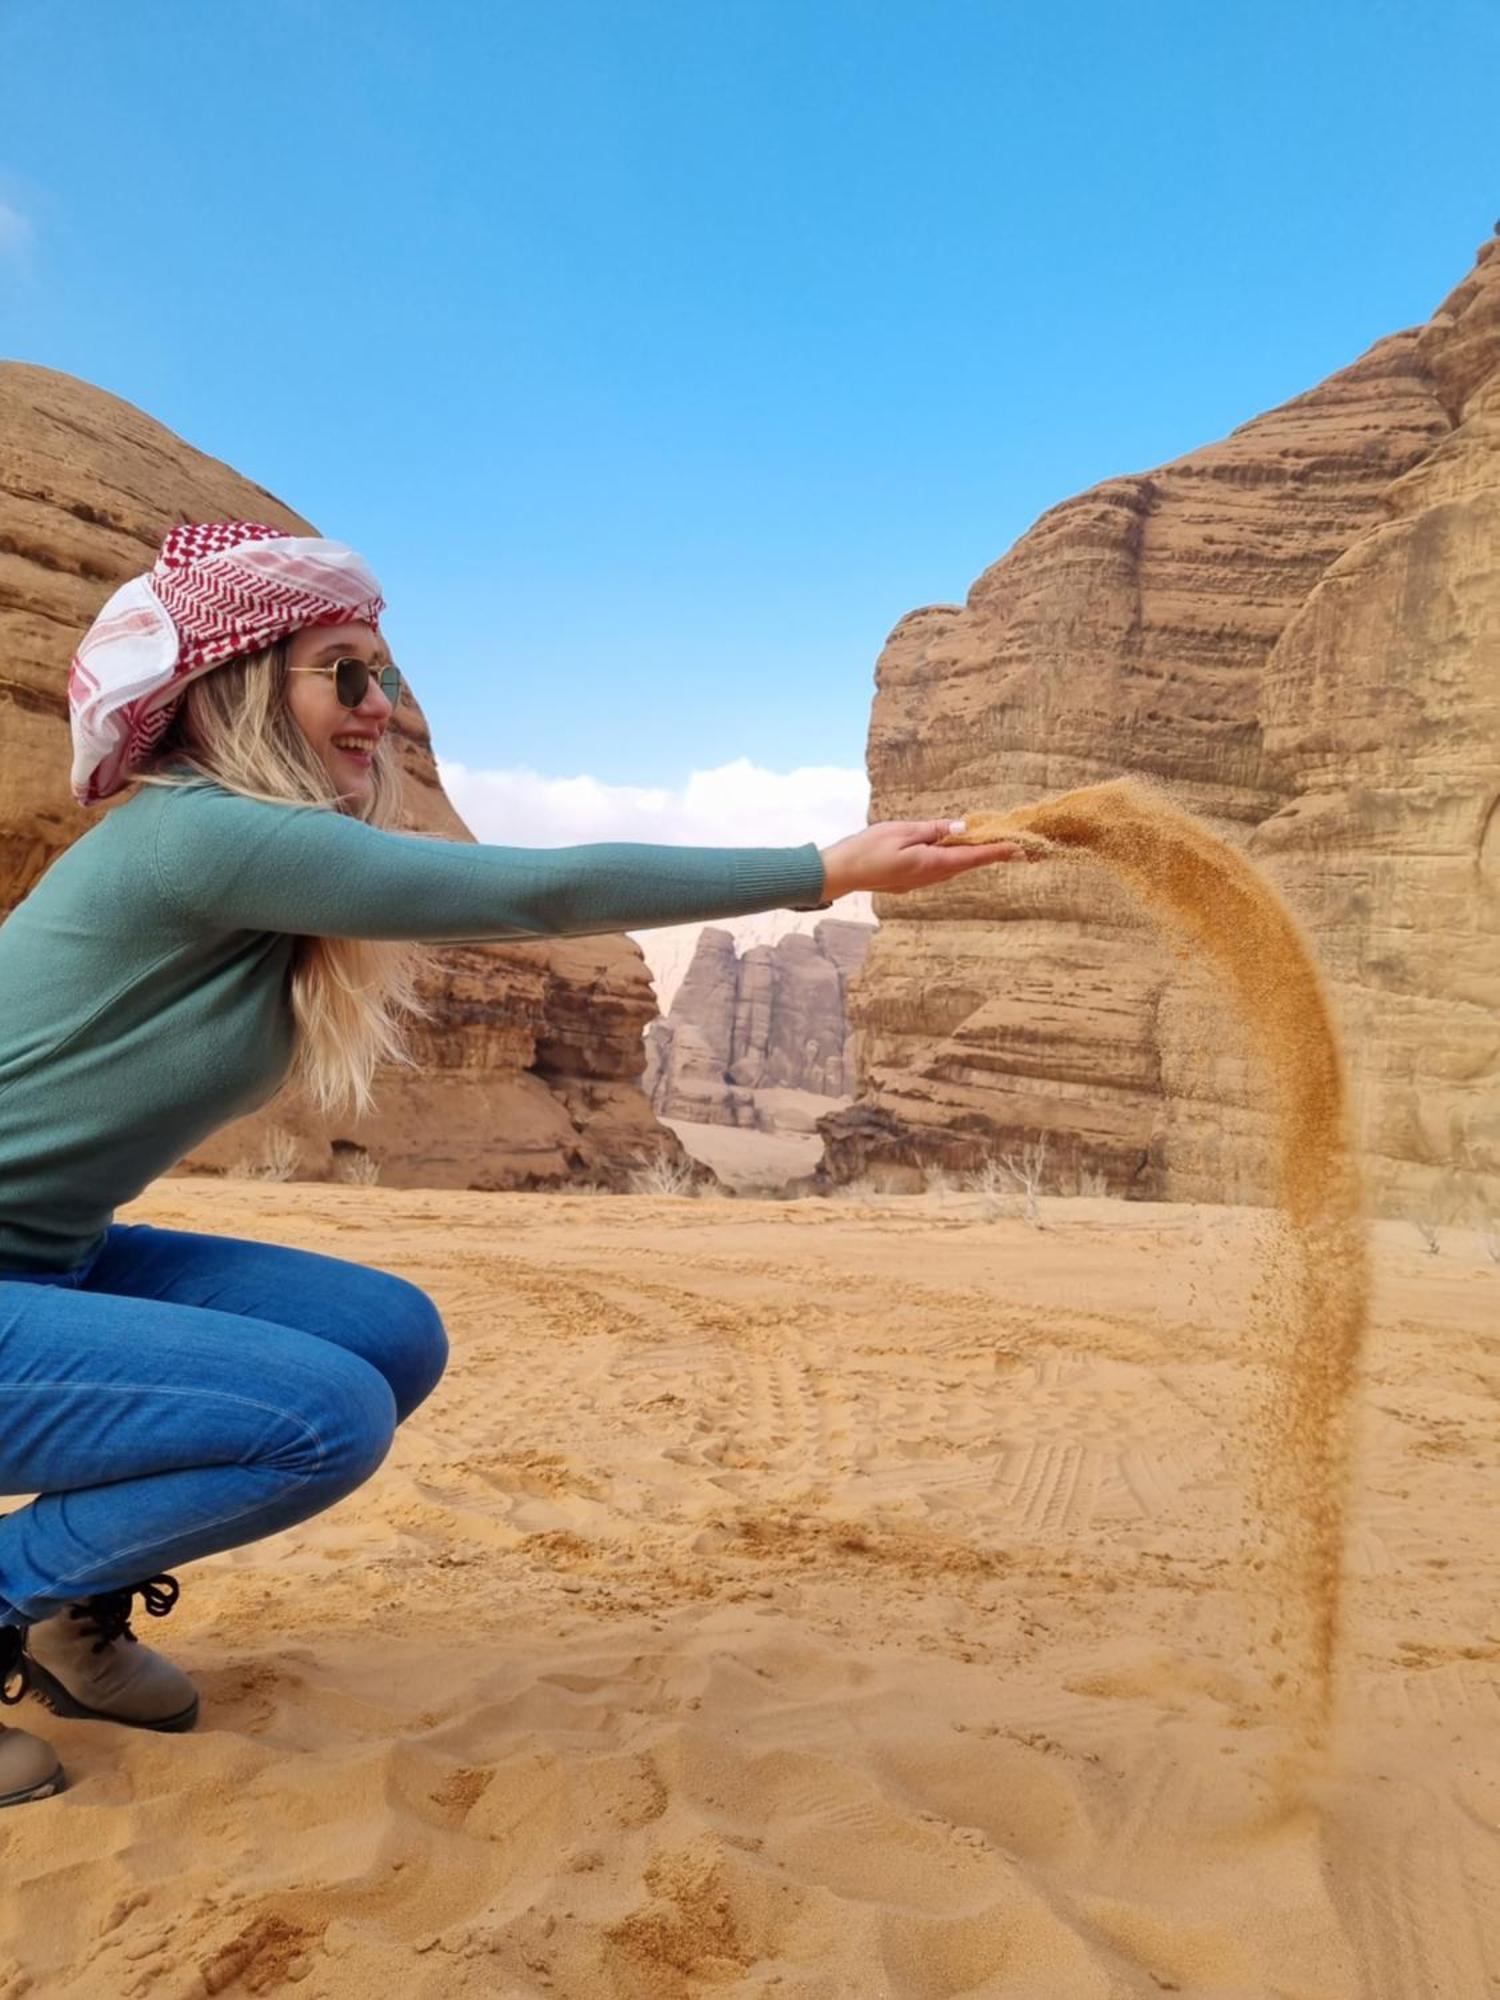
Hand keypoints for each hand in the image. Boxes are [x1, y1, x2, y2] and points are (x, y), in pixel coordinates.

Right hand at [818, 819, 1041, 900]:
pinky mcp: (909, 881)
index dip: (996, 852)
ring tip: (987, 846)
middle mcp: (929, 877)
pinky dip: (950, 859)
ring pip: (951, 867)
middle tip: (1011, 846)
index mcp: (931, 863)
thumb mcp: (901, 831)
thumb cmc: (867, 848)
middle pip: (965, 864)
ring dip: (969, 857)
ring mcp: (919, 882)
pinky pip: (937, 869)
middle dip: (988, 854)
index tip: (1018, 849)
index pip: (971, 857)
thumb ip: (932, 830)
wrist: (839, 873)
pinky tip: (951, 850)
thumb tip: (961, 828)